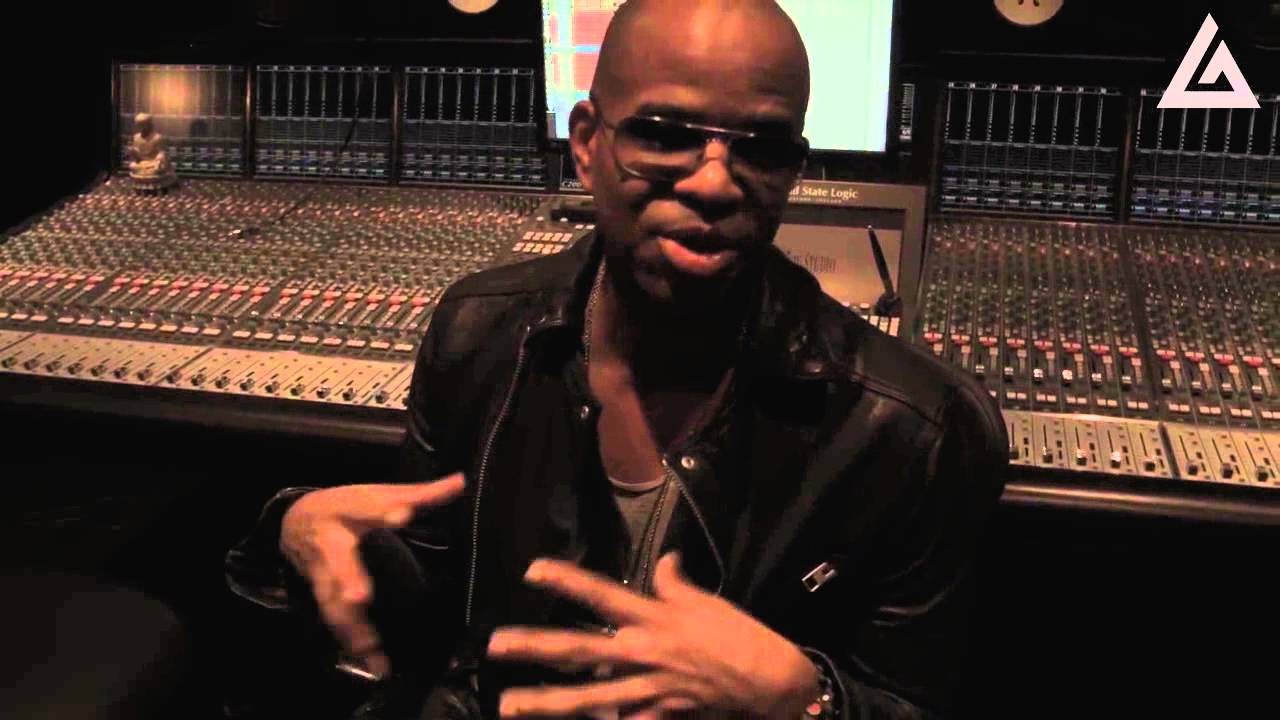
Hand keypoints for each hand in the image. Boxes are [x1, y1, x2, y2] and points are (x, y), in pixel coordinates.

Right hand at [280, 473, 465, 677]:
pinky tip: (374, 665)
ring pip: (334, 602)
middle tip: (359, 596)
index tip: (402, 515)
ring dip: (351, 626)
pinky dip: (352, 644)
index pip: (369, 509)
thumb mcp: (379, 493)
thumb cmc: (346, 507)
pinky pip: (336, 623)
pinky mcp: (323, 598)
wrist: (295, 522)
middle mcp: (331, 545)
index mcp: (349, 512)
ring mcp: (323, 575)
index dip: (387, 512)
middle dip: (347, 580)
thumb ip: (422, 494)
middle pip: (339, 563)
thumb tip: (463, 481)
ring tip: (372, 649)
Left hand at [487, 553, 819, 718]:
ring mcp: (648, 690)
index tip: (533, 571)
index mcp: (653, 619)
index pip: (601, 595)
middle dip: (536, 647)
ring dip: (546, 702)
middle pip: (581, 649)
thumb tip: (665, 561)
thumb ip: (677, 584)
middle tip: (495, 645)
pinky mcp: (659, 715)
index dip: (567, 580)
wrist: (772, 682)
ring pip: (588, 698)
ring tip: (510, 704)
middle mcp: (643, 653)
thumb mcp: (708, 602)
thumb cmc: (739, 636)